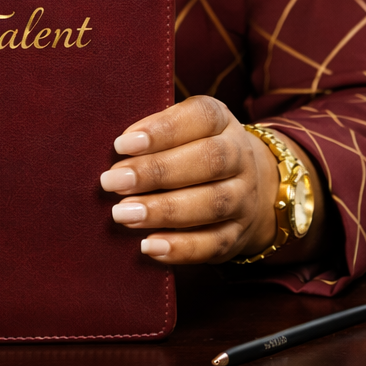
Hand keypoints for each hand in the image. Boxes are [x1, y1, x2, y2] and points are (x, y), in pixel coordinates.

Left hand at [99, 96, 283, 263]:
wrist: (252, 184)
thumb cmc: (192, 147)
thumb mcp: (181, 126)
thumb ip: (153, 131)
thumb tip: (116, 149)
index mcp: (221, 121)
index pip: (201, 117)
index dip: (162, 129)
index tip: (121, 144)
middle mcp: (239, 157)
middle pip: (207, 161)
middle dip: (155, 172)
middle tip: (112, 181)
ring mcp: (244, 197)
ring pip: (212, 204)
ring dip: (163, 211)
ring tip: (122, 213)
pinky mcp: (239, 234)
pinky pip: (215, 243)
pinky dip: (181, 248)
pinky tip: (148, 246)